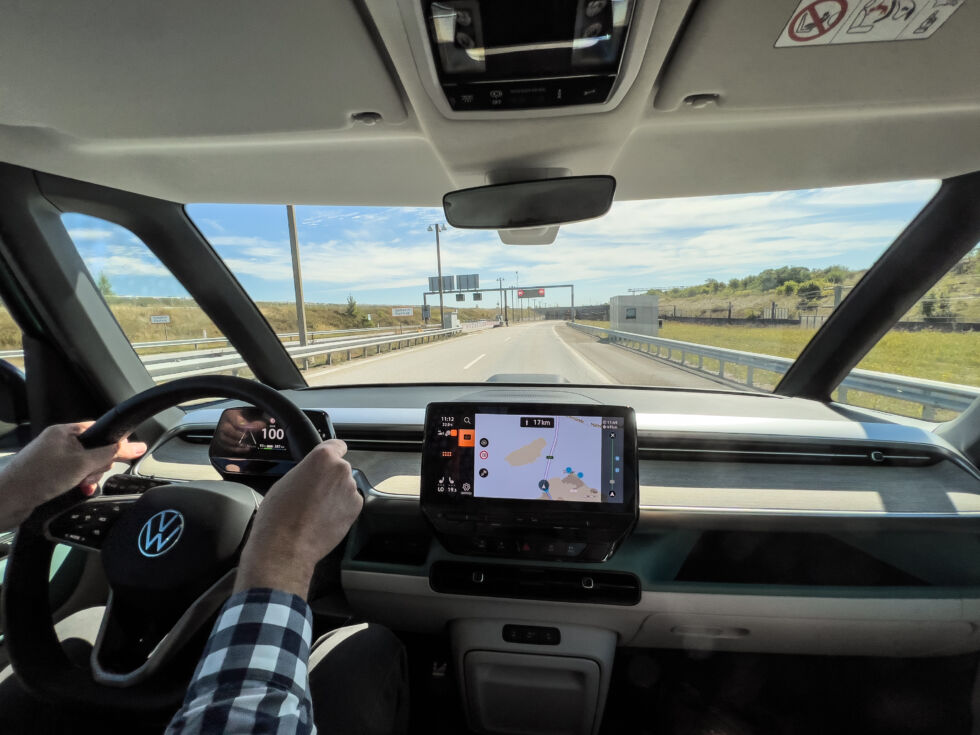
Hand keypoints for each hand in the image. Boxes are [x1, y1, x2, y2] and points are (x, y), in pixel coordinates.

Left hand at [0, 422, 146, 529]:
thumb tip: (137, 445)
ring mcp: (52, 459)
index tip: (121, 457)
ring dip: (88, 477)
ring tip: (81, 486)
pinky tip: (78, 491)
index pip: (98, 430)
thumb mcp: (82, 464)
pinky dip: (78, 484)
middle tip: (89, 475)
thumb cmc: (39, 478)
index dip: (112, 443)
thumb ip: (111, 454)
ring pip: (84, 465)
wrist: (6, 501)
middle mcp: (57, 443)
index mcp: (64, 431)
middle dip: (97, 466)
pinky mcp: (48, 475)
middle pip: (93, 449)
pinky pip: (73, 476)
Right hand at [234, 439, 362, 597]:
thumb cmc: (278, 514)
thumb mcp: (285, 481)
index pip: (336, 445)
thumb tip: (312, 476)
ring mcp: (351, 490)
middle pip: (339, 469)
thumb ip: (305, 471)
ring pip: (344, 488)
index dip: (332, 453)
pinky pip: (349, 504)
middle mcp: (341, 470)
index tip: (331, 458)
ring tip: (315, 511)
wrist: (286, 545)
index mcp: (322, 457)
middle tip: (313, 494)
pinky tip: (324, 520)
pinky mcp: (356, 509)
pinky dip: (341, 510)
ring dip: (336, 495)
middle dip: (330, 479)